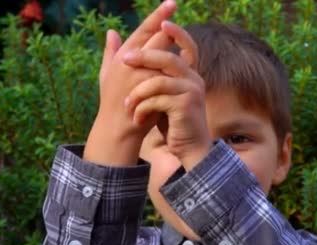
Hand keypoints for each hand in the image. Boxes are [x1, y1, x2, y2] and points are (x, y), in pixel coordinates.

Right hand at [84, 0, 176, 165]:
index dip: (158, 15)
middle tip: (179, 11)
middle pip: (157, 37)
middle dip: (169, 28)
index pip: (144, 30)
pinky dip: (177, 69)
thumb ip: (110, 52)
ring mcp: (141, 73)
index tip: (172, 2)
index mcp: (123, 55)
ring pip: (166, 54)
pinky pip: (169, 73)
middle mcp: (131, 61)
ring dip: (175, 50)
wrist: (117, 129)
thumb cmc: (113, 102)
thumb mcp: (106, 75)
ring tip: (183, 47)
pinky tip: (185, 65)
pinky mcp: (150, 86)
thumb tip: (111, 32)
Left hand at [122, 21, 210, 170]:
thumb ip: (146, 73)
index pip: (188, 46)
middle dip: (144, 57)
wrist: (186, 148)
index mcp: (188, 74)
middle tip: (124, 60)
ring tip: (128, 106)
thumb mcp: (158, 96)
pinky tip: (138, 119)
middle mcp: (194, 79)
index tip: (163, 22)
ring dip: (138, 94)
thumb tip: (122, 45)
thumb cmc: (171, 122)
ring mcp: (192, 92)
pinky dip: (143, 108)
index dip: (178, 33)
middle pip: (168, 59)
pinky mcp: (186, 106)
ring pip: (158, 81)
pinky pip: (158, 99)